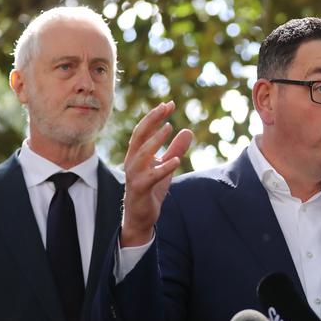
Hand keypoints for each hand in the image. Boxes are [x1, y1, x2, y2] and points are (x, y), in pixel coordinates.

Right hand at [120, 101, 193, 245]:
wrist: (140, 217)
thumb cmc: (151, 189)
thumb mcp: (167, 166)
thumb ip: (175, 149)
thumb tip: (188, 131)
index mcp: (137, 154)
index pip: (144, 130)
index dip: (155, 116)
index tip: (169, 104)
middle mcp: (133, 162)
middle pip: (140, 136)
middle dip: (152, 120)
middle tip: (166, 106)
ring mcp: (135, 175)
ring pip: (141, 154)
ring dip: (155, 140)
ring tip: (169, 127)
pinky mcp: (140, 189)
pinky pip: (152, 177)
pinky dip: (164, 167)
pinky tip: (177, 160)